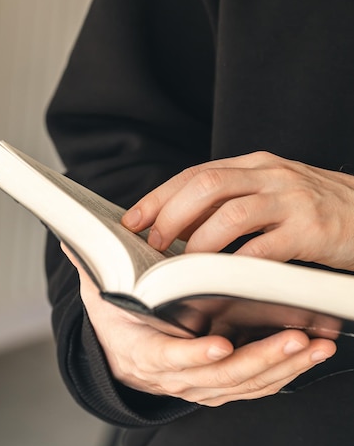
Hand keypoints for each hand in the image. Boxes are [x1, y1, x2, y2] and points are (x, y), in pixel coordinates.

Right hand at [61, 243, 335, 405]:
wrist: (124, 354)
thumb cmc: (118, 320)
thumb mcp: (100, 294)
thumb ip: (91, 265)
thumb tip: (69, 235)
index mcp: (143, 353)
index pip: (168, 359)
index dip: (192, 355)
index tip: (218, 344)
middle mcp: (175, 378)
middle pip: (220, 377)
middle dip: (260, 359)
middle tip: (295, 338)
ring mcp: (202, 384)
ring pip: (247, 384)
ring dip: (284, 367)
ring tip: (315, 344)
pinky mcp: (223, 384)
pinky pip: (258, 385)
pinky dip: (288, 372)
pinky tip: (312, 353)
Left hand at [121, 151, 353, 270]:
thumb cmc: (314, 208)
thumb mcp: (271, 192)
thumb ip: (233, 200)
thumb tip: (180, 224)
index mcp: (255, 164)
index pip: (195, 174)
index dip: (159, 197)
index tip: (132, 220)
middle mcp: (270, 175)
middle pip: (206, 186)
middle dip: (170, 216)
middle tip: (153, 245)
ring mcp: (292, 200)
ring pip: (231, 215)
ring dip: (198, 243)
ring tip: (182, 266)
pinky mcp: (311, 230)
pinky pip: (265, 249)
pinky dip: (237, 266)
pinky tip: (222, 280)